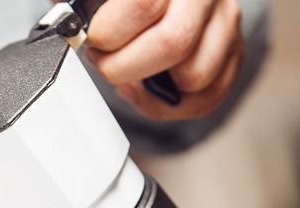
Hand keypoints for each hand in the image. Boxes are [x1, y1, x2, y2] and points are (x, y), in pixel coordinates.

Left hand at [85, 0, 243, 119]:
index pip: (142, 5)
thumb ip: (77, 1)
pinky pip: (206, 98)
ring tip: (127, 69)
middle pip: (172, 44)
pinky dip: (167, 105)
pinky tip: (144, 86)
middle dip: (123, 66)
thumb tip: (64, 23)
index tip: (92, 40)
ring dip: (149, 85)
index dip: (108, 33)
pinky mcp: (234, 51)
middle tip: (103, 60)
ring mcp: (226, 21)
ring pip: (193, 77)